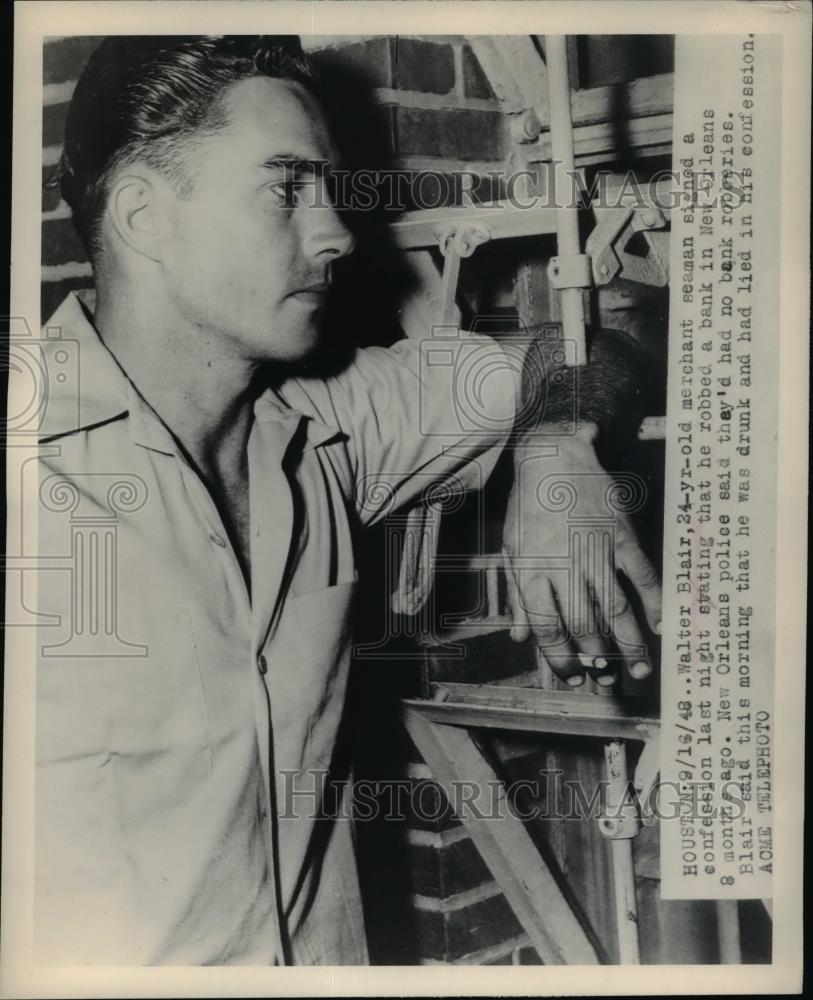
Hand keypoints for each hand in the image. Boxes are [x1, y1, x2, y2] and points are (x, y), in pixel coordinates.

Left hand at [502, 423, 660, 686]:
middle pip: (584, 624)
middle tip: (608, 678)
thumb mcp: (513, 550)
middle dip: (597, 659)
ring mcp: (595, 549)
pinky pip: (641, 575)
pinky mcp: (620, 534)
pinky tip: (660, 625)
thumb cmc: (529, 505)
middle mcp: (564, 564)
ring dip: (629, 643)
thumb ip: (518, 597)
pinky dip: (654, 602)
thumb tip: (520, 637)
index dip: (561, 659)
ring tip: (638, 670)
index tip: (573, 677)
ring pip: (616, 607)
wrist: (552, 456)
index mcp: (532, 570)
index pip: (547, 628)